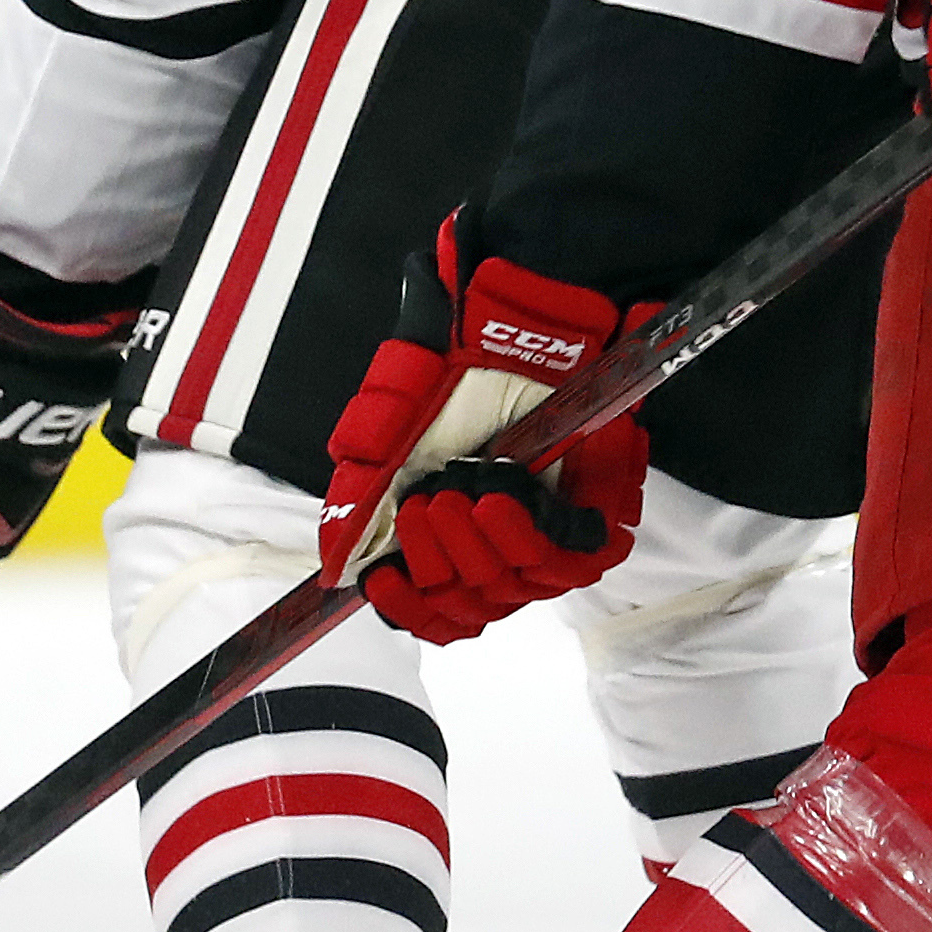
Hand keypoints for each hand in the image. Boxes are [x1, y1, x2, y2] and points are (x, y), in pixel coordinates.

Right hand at [316, 215, 653, 642]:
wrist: (521, 320)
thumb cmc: (459, 367)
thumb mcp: (390, 430)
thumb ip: (361, 500)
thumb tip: (336, 569)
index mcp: (451, 533)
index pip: (433, 611)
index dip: (407, 608)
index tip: (386, 580)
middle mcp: (500, 543)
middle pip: (469, 605)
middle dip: (439, 558)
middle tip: (431, 503)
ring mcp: (549, 534)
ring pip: (512, 588)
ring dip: (476, 544)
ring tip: (462, 492)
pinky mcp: (595, 522)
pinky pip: (567, 565)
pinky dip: (526, 537)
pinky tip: (501, 500)